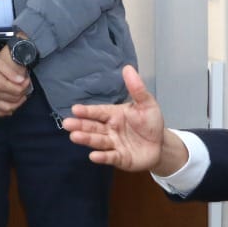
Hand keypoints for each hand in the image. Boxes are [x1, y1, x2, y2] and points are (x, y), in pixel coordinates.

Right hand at [0, 49, 29, 120]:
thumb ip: (11, 73)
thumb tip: (21, 80)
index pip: (17, 91)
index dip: (25, 86)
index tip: (26, 82)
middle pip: (12, 101)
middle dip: (21, 96)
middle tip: (23, 91)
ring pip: (4, 110)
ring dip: (13, 107)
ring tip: (16, 101)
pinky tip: (3, 111)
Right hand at [64, 65, 185, 172]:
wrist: (161, 145)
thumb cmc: (150, 123)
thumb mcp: (146, 104)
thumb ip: (136, 89)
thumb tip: (127, 68)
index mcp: (113, 115)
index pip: (98, 112)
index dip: (87, 111)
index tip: (75, 109)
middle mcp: (109, 129)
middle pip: (93, 127)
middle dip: (80, 126)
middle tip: (67, 124)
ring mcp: (113, 144)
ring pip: (98, 141)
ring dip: (86, 139)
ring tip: (74, 137)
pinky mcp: (119, 158)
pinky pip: (110, 157)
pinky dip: (102, 157)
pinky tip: (93, 156)